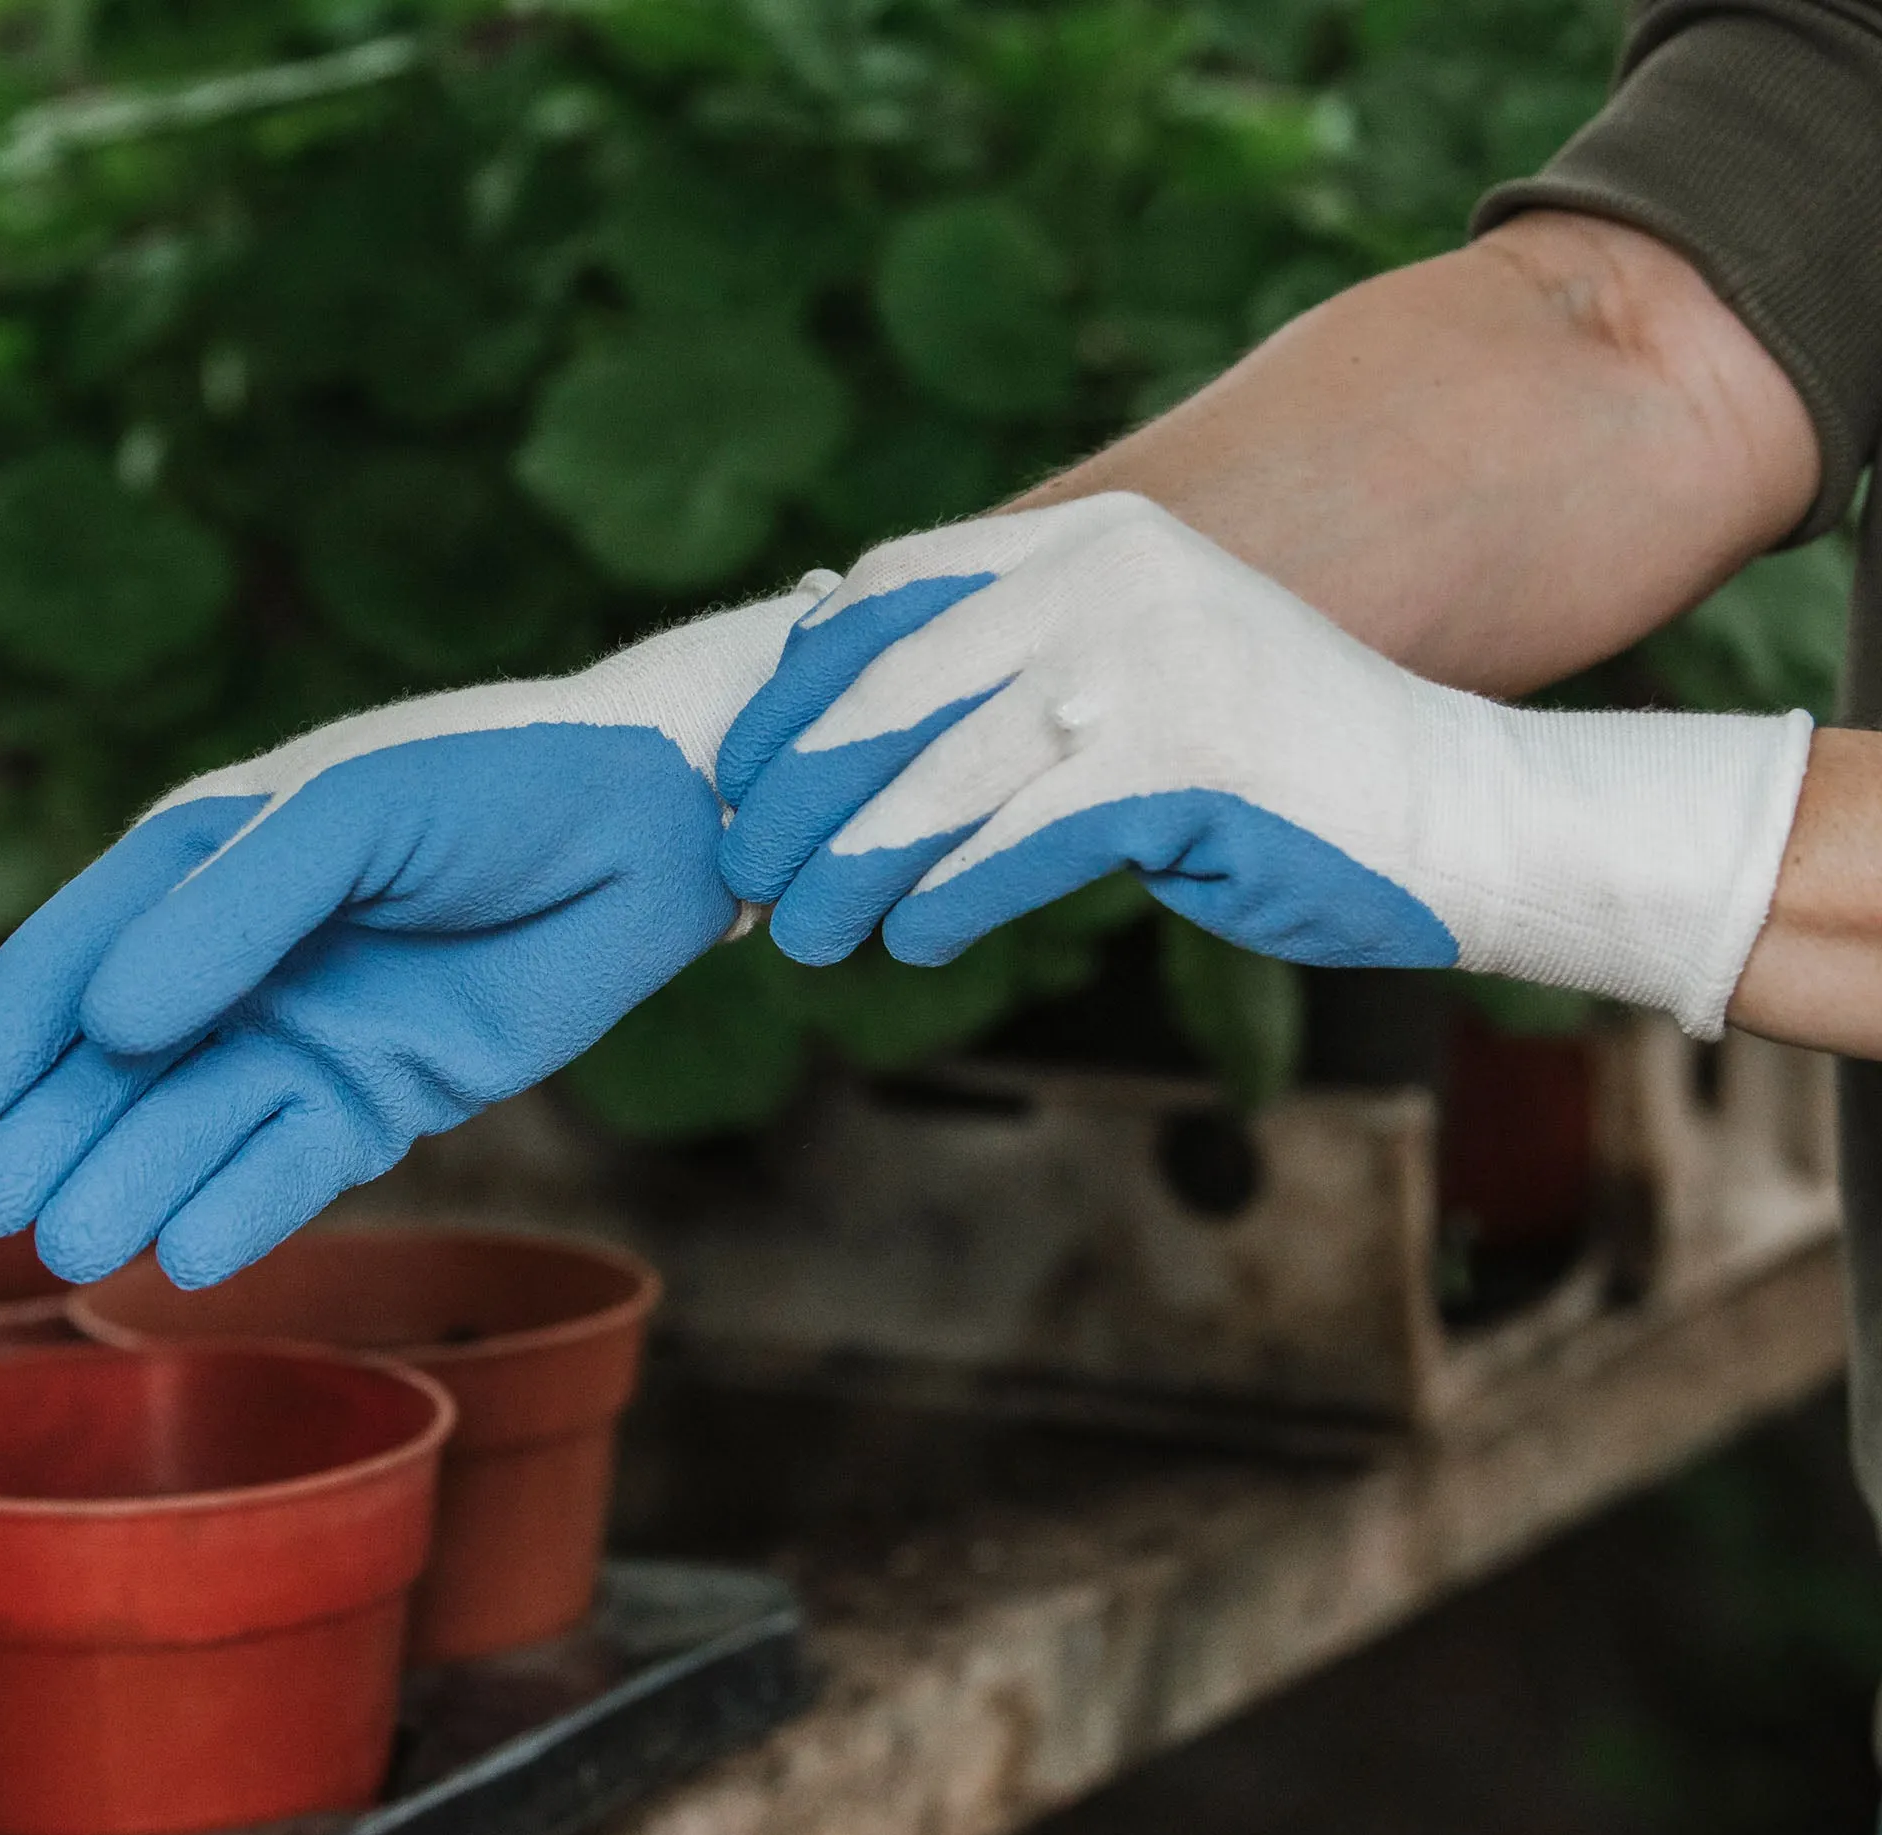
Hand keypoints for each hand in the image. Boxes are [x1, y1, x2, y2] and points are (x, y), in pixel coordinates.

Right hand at [0, 573, 835, 1287]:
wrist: (655, 827)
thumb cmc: (498, 783)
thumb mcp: (353, 817)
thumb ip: (238, 910)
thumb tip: (119, 1017)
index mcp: (213, 857)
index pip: (85, 945)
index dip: (17, 1022)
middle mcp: (247, 954)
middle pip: (127, 1056)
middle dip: (59, 1127)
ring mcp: (316, 1027)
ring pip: (201, 1118)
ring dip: (136, 1178)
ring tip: (72, 1243)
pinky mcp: (391, 1090)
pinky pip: (299, 1156)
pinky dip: (246, 1199)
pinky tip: (189, 1249)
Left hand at [718, 494, 1810, 1037]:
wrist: (1448, 812)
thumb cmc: (1270, 768)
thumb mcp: (1135, 677)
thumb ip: (1015, 672)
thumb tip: (845, 732)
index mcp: (1090, 537)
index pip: (892, 595)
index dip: (798, 689)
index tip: (743, 772)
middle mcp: (1110, 576)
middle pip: (892, 692)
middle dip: (797, 796)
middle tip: (745, 877)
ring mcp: (1149, 663)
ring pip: (937, 780)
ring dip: (850, 872)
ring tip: (805, 936)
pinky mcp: (1181, 766)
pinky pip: (1015, 846)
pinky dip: (945, 900)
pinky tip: (911, 940)